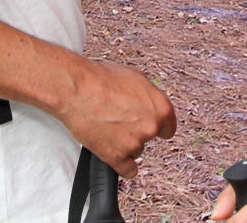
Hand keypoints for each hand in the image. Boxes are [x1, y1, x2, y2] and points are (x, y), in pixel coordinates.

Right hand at [60, 60, 175, 177]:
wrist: (78, 90)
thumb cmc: (102, 80)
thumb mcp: (135, 77)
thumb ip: (148, 95)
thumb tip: (149, 102)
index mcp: (160, 108)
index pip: (169, 127)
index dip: (158, 125)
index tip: (152, 126)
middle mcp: (150, 127)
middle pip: (150, 138)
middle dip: (138, 130)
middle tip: (122, 120)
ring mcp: (134, 144)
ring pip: (136, 151)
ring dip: (125, 144)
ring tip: (109, 128)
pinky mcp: (116, 157)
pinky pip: (127, 170)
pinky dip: (121, 165)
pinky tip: (115, 154)